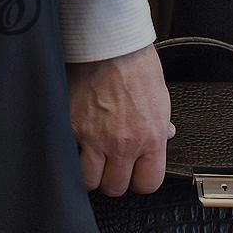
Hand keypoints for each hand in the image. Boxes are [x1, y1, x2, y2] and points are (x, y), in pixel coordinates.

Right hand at [66, 44, 174, 196]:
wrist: (108, 44)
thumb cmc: (136, 66)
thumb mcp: (160, 99)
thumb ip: (160, 125)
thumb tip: (166, 135)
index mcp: (150, 138)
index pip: (148, 183)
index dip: (140, 181)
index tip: (135, 174)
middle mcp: (123, 144)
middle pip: (115, 187)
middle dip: (113, 179)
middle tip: (111, 165)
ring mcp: (93, 138)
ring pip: (88, 181)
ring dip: (89, 172)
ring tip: (91, 158)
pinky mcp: (69, 128)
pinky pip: (66, 156)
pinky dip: (69, 154)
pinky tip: (74, 143)